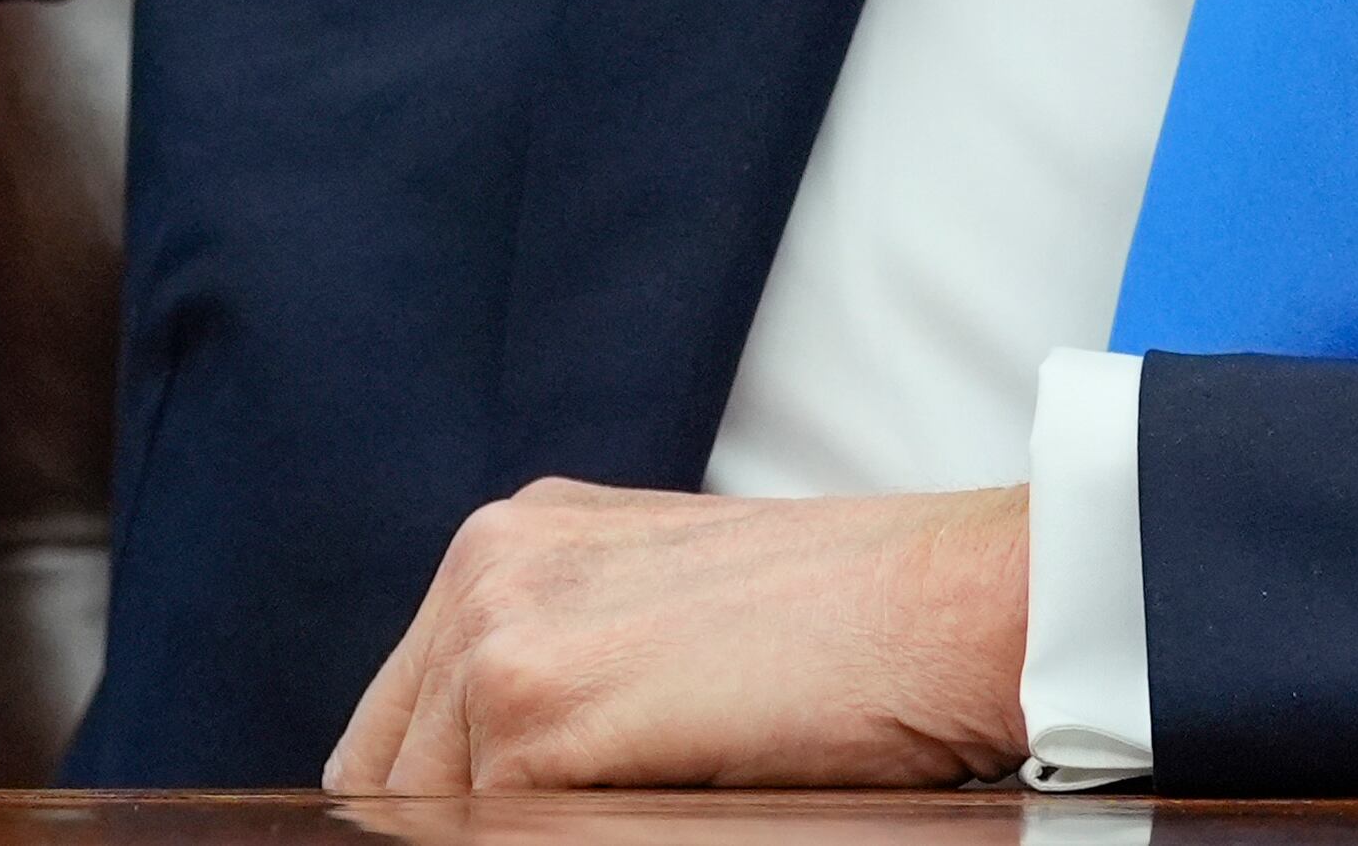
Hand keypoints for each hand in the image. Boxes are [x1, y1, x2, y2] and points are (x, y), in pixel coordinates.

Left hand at [325, 477, 1029, 792]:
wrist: (964, 604)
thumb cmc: (857, 627)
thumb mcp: (671, 619)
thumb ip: (571, 670)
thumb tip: (502, 786)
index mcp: (514, 541)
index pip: (397, 730)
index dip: (431, 809)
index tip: (487, 829)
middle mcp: (488, 566)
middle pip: (393, 776)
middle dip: (465, 825)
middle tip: (590, 819)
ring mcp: (503, 634)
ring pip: (437, 813)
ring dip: (514, 832)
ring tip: (635, 809)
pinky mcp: (539, 710)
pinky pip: (496, 834)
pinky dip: (561, 841)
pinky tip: (650, 816)